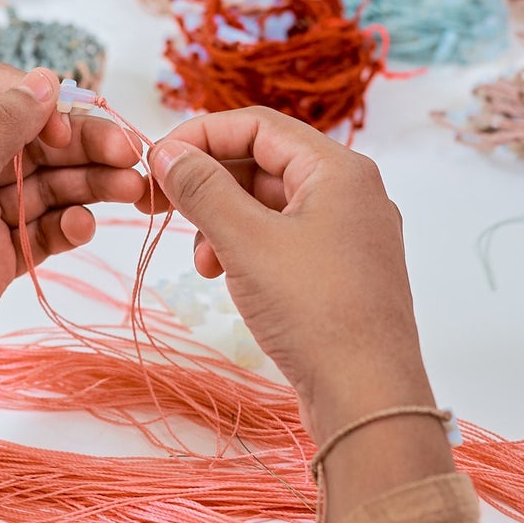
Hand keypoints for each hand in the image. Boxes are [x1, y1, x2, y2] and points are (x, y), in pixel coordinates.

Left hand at [0, 67, 144, 496]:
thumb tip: (43, 79)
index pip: (0, 96)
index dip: (41, 106)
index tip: (66, 133)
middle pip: (34, 140)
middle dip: (81, 145)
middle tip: (130, 158)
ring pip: (46, 184)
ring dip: (89, 184)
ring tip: (132, 192)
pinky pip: (44, 228)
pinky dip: (69, 225)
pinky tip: (84, 228)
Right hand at [148, 108, 432, 445]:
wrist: (369, 397)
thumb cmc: (313, 310)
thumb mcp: (246, 242)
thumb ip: (203, 189)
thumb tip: (167, 151)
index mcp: (338, 169)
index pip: (258, 125)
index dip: (200, 136)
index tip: (155, 163)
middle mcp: (351, 192)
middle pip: (265, 161)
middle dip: (209, 183)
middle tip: (159, 208)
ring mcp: (350, 234)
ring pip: (271, 204)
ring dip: (224, 221)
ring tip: (202, 261)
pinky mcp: (343, 273)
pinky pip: (285, 239)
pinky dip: (248, 248)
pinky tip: (226, 276)